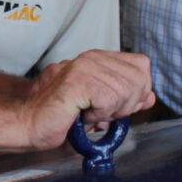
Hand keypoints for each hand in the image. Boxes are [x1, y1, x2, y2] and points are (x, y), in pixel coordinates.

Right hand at [23, 50, 153, 149]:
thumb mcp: (103, 107)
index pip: (142, 65)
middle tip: (100, 112)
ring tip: (87, 113)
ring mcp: (85, 66)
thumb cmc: (62, 117)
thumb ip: (127, 99)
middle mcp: (93, 57)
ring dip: (109, 112)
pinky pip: (109, 100)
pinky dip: (98, 115)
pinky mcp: (78, 80)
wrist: (30, 123)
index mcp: (99, 59)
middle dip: (126, 105)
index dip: (138, 90)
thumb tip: (151, 97)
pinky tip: (81, 114)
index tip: (118, 106)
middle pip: (139, 79)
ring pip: (126, 92)